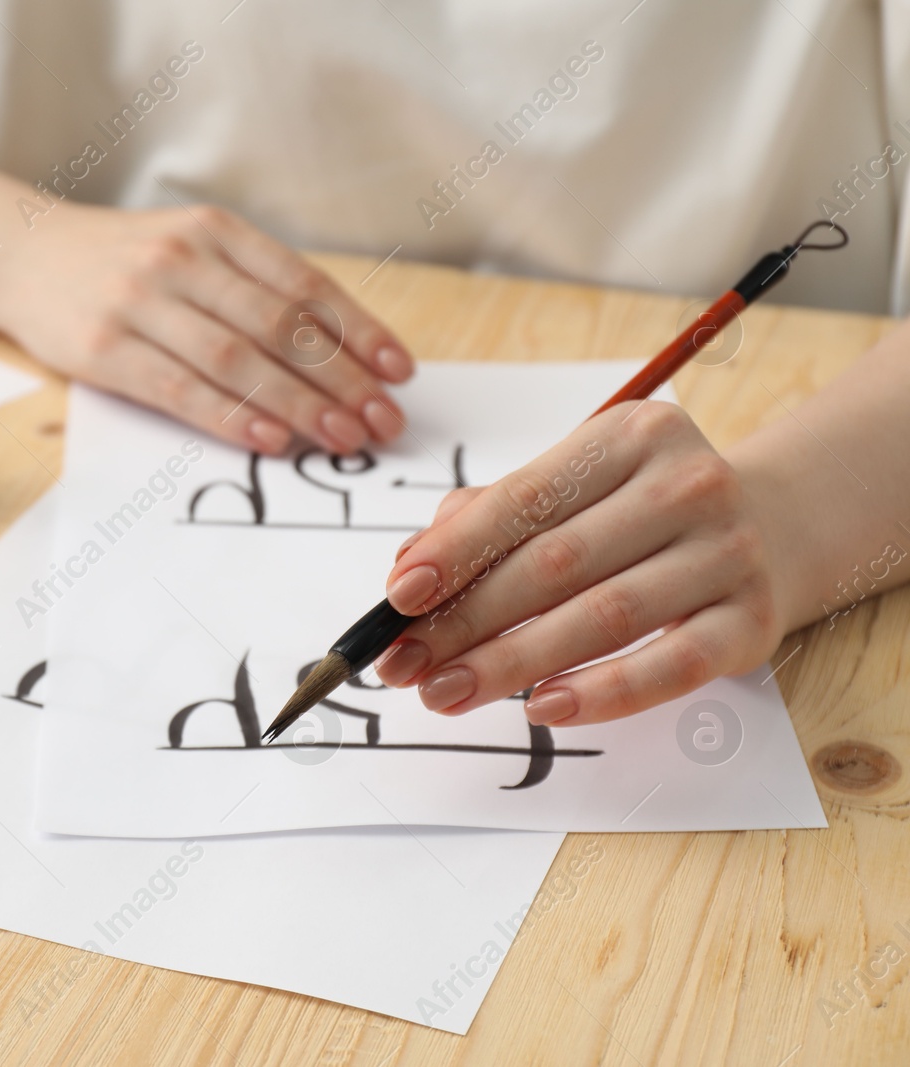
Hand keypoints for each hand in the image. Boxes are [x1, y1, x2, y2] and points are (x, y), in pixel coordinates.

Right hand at [0, 201, 413, 454]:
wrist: (19, 254)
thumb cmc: (120, 262)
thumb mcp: (189, 248)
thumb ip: (250, 287)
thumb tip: (337, 351)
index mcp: (214, 231)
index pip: (304, 285)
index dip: (358, 331)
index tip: (398, 372)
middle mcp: (181, 259)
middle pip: (279, 326)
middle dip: (342, 378)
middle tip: (382, 420)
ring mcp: (139, 302)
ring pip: (236, 358)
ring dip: (297, 403)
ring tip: (341, 437)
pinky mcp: (103, 347)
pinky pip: (179, 388)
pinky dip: (230, 416)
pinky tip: (270, 439)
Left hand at [373, 402, 786, 725]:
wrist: (774, 525)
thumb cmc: (639, 510)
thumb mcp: (572, 487)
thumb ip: (488, 518)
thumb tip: (407, 567)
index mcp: (629, 437)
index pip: (524, 500)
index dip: (454, 552)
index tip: (396, 597)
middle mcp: (687, 485)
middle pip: (555, 564)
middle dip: (465, 622)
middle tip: (404, 665)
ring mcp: (728, 553)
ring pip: (603, 617)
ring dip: (512, 663)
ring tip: (447, 693)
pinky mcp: (753, 621)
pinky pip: (670, 666)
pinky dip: (603, 692)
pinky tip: (541, 708)